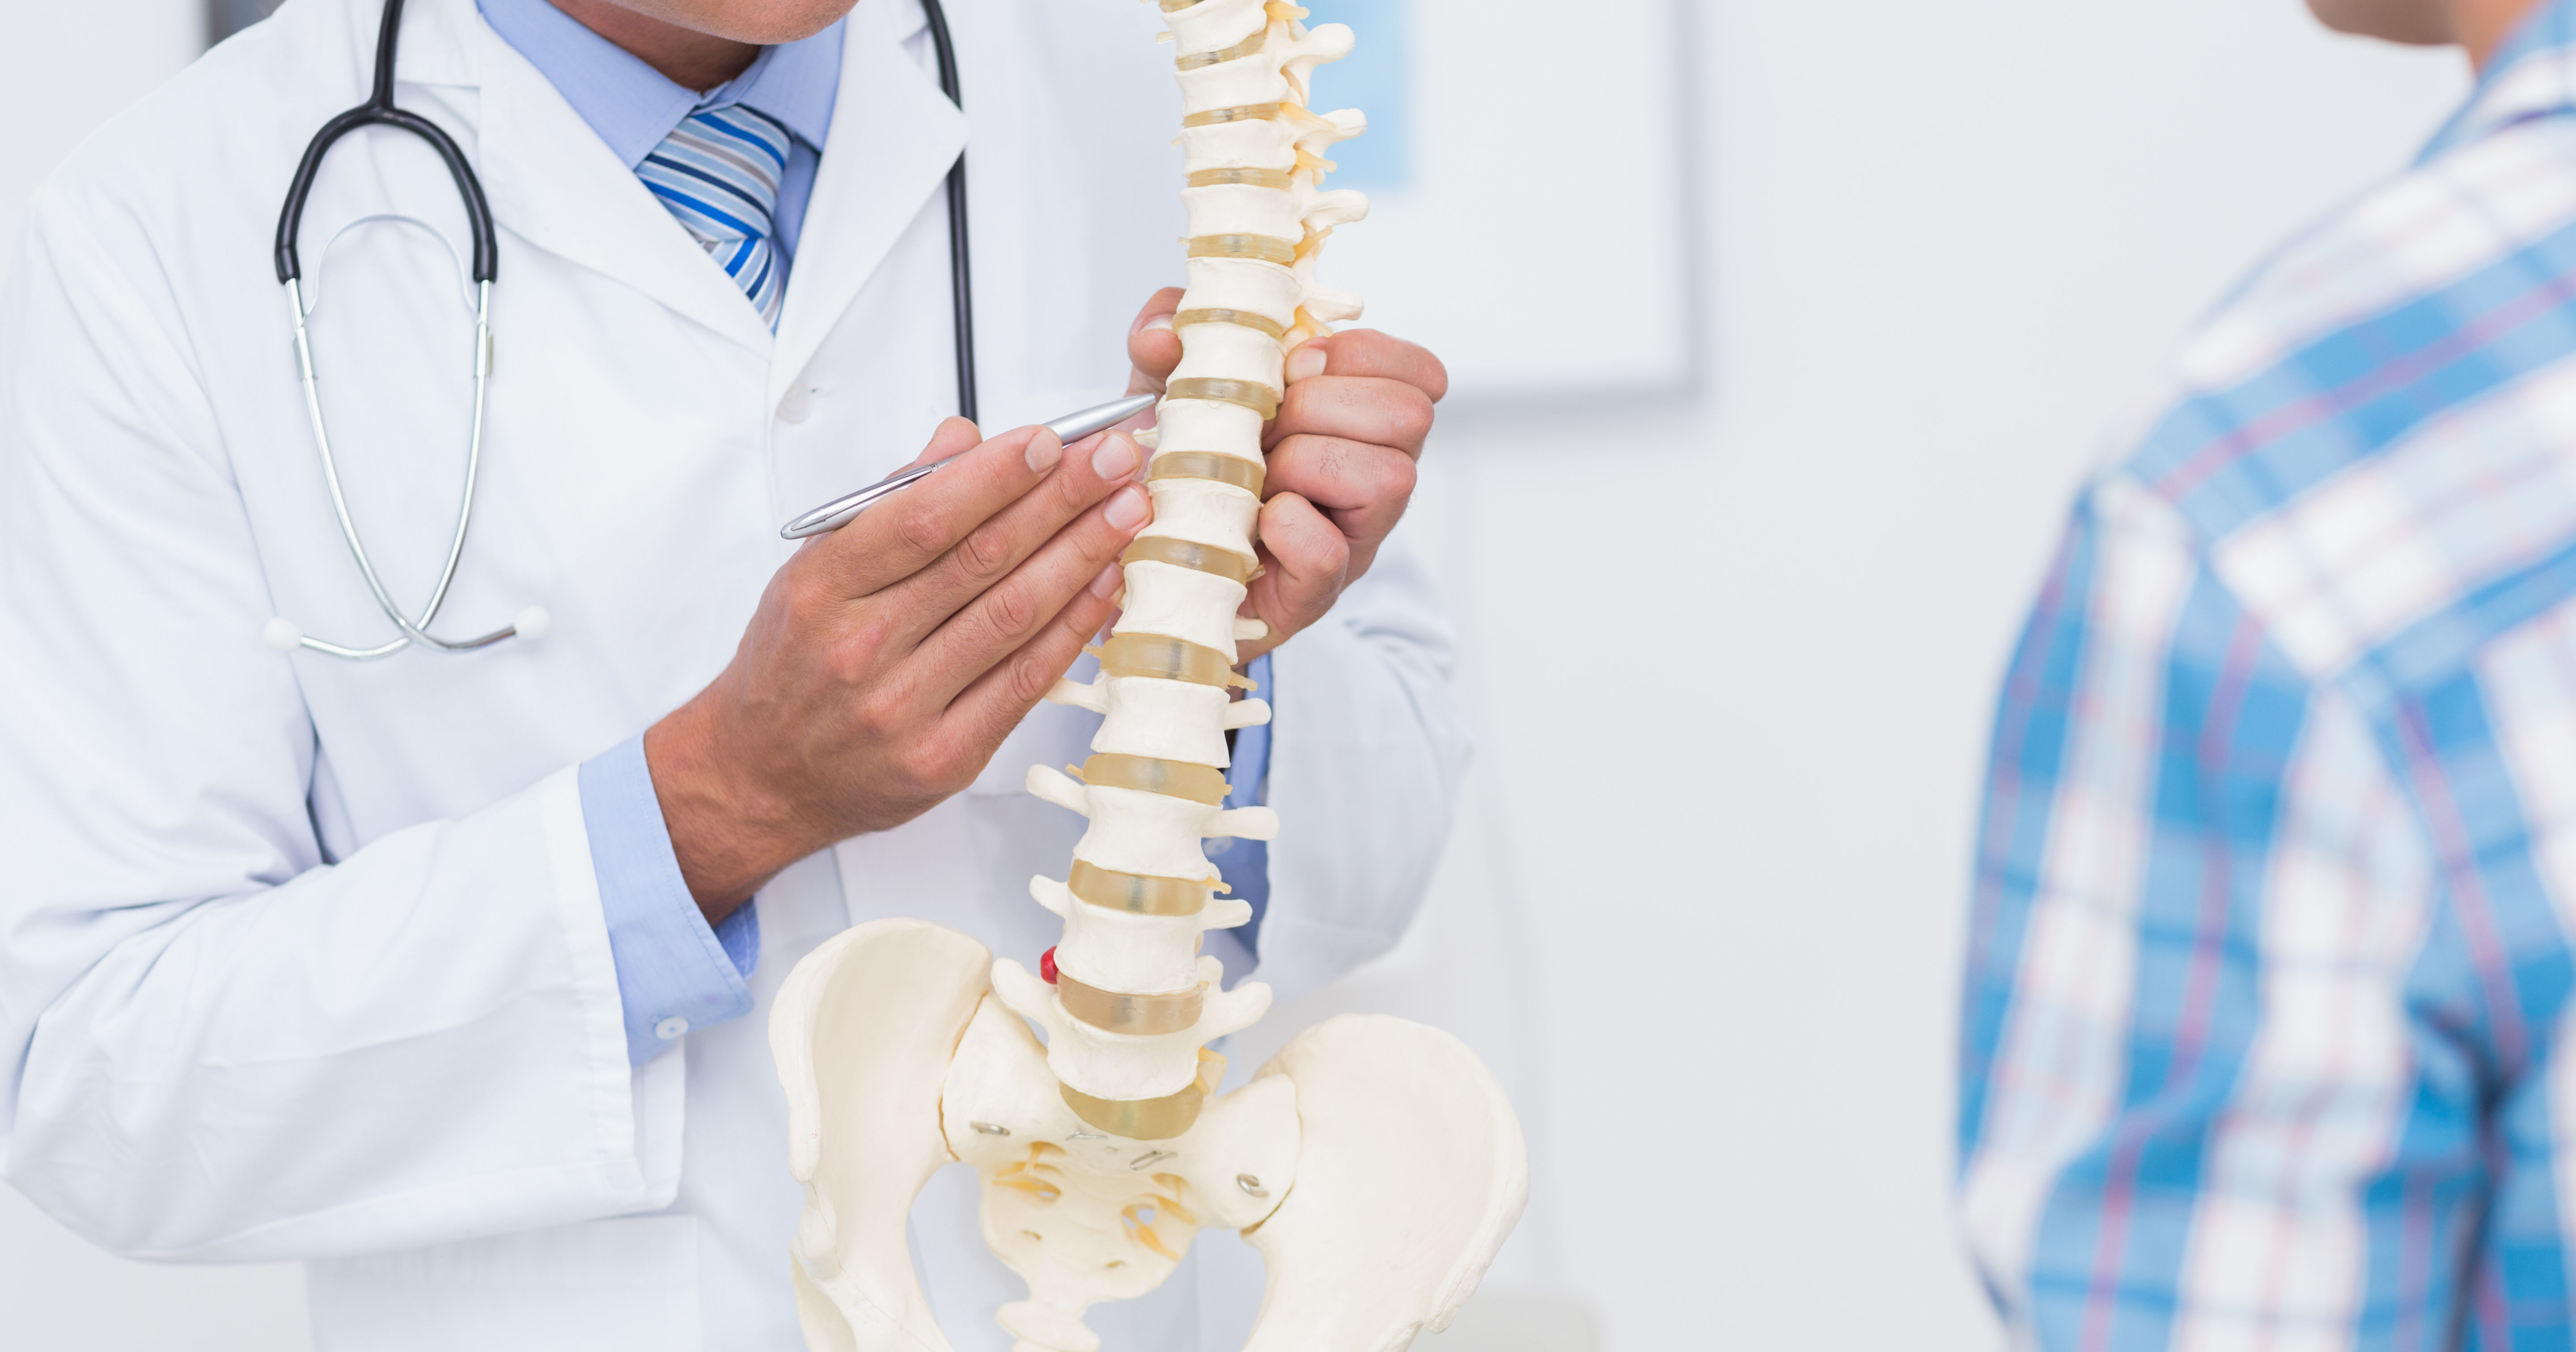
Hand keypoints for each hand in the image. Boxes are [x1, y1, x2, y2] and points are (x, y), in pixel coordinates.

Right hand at [645, 418, 1153, 915]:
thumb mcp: (815, 570)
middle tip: (1116, 459)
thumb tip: (962, 441)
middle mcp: (861, 647)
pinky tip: (1108, 585)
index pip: (923, 518)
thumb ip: (890, 503)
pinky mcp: (945, 759)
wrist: (759, 775)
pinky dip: (1073, 629)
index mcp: (823, 587)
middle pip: (981, 559)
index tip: (1052, 440)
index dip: (997, 476)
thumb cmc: (792, 663)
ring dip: (1082, 556)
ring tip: (1130, 510)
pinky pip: (1025, 683)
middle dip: (1061, 500)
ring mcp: (904, 708)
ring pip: (1012, 617)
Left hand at [1124, 290, 1446, 661]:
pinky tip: (1254, 524)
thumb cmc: (1186, 470)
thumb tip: (1162, 334)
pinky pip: (1327, 550)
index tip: (1293, 367)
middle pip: (1410, 414)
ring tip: (1259, 478)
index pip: (1419, 372)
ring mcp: (1357, 538)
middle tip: (1266, 429)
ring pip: (1387, 477)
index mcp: (1360, 420)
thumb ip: (1166, 339)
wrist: (1159, 561)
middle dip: (1321, 406)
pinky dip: (1285, 527)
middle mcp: (1377, 477)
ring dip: (1304, 463)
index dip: (1356, 354)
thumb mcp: (1172, 386)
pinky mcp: (1319, 591)